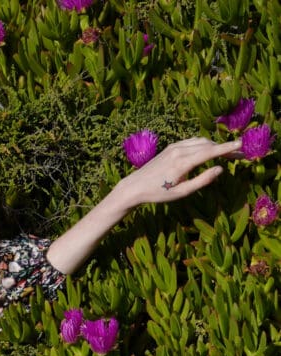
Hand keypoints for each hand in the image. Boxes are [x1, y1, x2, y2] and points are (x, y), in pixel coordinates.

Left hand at [114, 136, 242, 210]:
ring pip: (201, 141)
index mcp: (183, 163)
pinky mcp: (172, 146)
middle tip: (237, 155)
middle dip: (224, 148)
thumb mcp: (181, 193)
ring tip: (225, 154)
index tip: (240, 145)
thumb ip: (202, 180)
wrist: (135, 186)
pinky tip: (209, 151)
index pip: (210, 152)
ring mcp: (175, 146)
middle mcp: (179, 150)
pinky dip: (203, 144)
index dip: (226, 148)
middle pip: (208, 144)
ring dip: (214, 145)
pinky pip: (192, 141)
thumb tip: (220, 169)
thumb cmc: (158, 193)